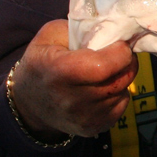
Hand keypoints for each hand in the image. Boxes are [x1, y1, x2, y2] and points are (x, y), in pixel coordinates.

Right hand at [8, 19, 138, 140]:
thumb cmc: (43, 61)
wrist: (30, 102)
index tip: (118, 44)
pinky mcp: (93, 128)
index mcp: (60, 71)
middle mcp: (72, 100)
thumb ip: (83, 29)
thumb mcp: (52, 35)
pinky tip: (102, 88)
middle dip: (126, 62)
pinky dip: (117, 93)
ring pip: (123, 91)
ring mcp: (84, 118)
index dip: (119, 52)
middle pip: (120, 79)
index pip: (104, 66)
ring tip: (105, 72)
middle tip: (117, 55)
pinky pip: (121, 105)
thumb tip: (115, 29)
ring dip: (121, 78)